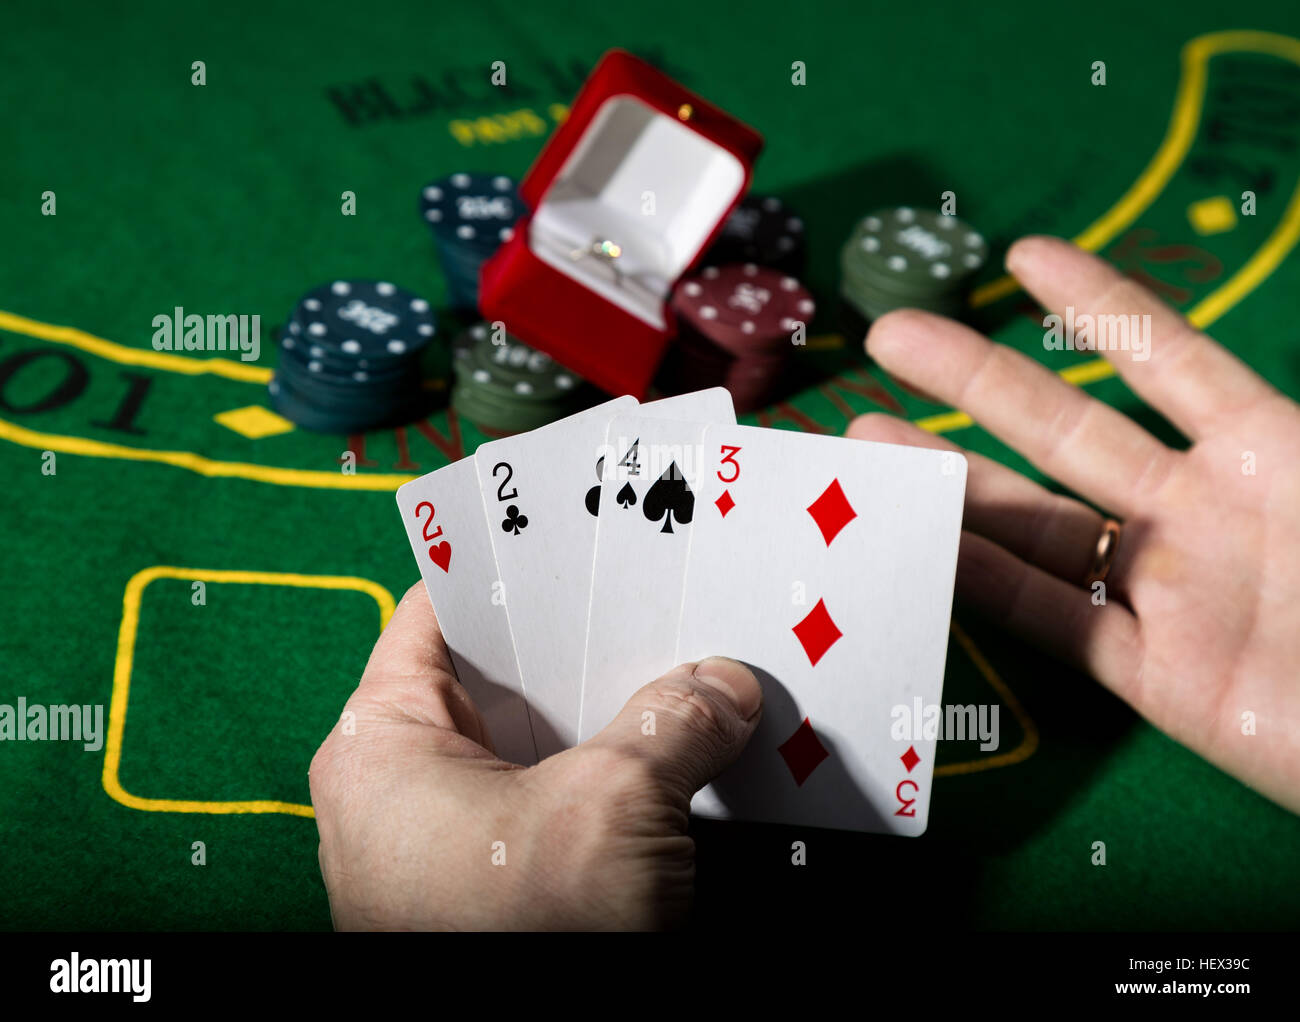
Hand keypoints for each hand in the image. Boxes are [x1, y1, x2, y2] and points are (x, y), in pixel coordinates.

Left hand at [308, 583, 761, 929]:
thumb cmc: (521, 942)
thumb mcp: (608, 812)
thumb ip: (670, 724)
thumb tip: (722, 685)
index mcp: (380, 747)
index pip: (439, 614)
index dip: (509, 565)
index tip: (579, 529)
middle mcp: (410, 789)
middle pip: (506, 680)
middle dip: (590, 643)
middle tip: (663, 591)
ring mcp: (461, 843)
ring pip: (548, 746)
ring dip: (620, 713)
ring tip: (691, 656)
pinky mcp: (514, 886)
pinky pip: (572, 804)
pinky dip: (626, 777)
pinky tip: (692, 747)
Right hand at [847, 235, 1299, 814]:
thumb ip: (1287, 436)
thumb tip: (1254, 347)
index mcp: (1271, 452)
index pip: (1168, 361)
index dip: (1100, 303)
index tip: (1024, 256)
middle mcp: (1201, 513)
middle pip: (1069, 433)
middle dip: (977, 380)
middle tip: (891, 337)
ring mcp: (1170, 593)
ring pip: (1038, 526)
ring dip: (951, 482)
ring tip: (868, 442)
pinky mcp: (1153, 675)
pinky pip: (1055, 619)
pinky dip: (986, 584)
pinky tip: (925, 543)